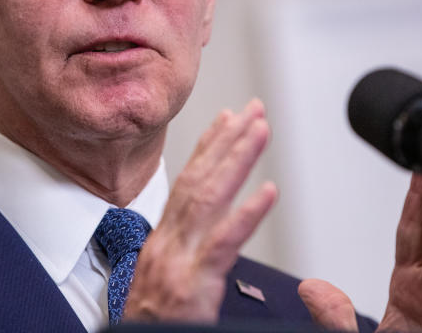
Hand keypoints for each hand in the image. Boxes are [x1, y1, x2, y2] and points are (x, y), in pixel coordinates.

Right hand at [123, 99, 277, 321]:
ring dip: (237, 159)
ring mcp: (178, 262)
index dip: (207, 148)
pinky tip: (268, 191)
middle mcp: (167, 244)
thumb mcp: (161, 282)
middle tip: (253, 110)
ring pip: (210, 199)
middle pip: (198, 180)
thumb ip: (181, 254)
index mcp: (162, 242)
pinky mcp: (193, 285)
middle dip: (227, 140)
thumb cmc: (152, 327)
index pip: (186, 183)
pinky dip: (247, 214)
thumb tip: (202, 236)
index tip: (227, 119)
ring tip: (260, 131)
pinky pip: (223, 243)